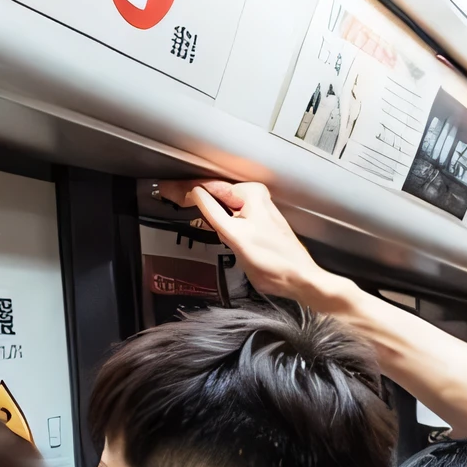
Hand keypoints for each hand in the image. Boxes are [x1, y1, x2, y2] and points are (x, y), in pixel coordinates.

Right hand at [158, 180, 352, 313]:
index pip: (210, 187)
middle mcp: (256, 197)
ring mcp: (257, 210)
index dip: (185, 189)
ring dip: (202, 203)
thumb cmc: (275, 263)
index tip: (166, 190)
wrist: (299, 279)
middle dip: (191, 194)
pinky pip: (230, 213)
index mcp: (251, 194)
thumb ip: (212, 213)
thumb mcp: (235, 236)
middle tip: (167, 194)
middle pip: (214, 193)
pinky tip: (204, 216)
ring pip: (221, 203)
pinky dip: (216, 214)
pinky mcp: (258, 223)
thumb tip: (195, 194)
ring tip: (178, 200)